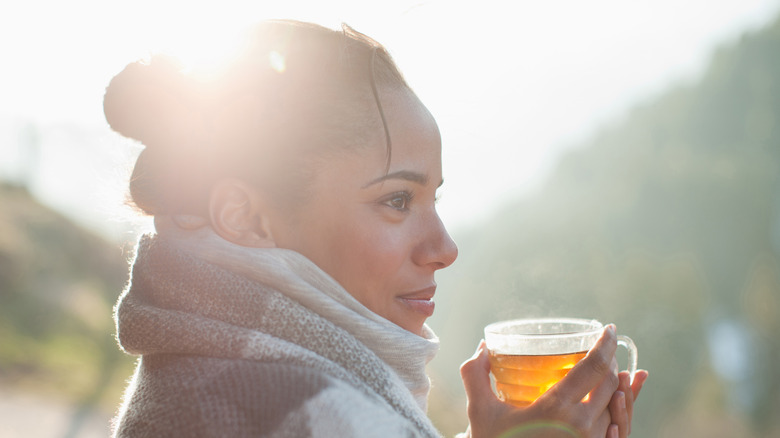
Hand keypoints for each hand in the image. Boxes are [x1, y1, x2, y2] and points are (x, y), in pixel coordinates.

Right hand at [460, 325, 642, 437]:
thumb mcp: (480, 412)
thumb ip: (476, 374)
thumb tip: (482, 347)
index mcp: (556, 409)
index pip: (594, 367)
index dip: (606, 344)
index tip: (610, 329)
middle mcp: (581, 427)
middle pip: (611, 384)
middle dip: (613, 362)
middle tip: (605, 349)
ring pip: (617, 409)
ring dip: (619, 388)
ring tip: (617, 373)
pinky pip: (616, 431)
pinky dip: (622, 413)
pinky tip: (620, 404)